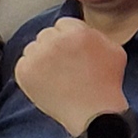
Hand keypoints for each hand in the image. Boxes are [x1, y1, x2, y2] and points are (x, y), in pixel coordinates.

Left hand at [16, 15, 129, 136]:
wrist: (94, 114)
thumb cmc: (107, 83)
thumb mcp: (114, 50)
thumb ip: (95, 33)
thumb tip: (79, 29)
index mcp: (76, 32)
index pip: (62, 24)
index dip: (68, 38)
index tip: (73, 52)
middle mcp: (54, 41)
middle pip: (46, 35)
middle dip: (54, 47)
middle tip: (65, 66)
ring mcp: (37, 57)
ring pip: (32, 48)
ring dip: (41, 58)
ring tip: (57, 76)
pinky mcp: (24, 72)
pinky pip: (23, 64)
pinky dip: (31, 72)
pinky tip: (47, 83)